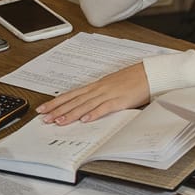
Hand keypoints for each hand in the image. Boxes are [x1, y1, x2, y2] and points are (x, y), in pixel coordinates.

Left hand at [35, 63, 149, 124]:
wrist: (150, 72)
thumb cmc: (134, 79)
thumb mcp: (113, 85)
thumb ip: (100, 94)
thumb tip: (89, 105)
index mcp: (97, 85)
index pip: (72, 94)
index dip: (57, 102)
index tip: (44, 108)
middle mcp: (99, 88)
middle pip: (74, 100)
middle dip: (58, 110)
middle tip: (44, 118)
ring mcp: (109, 94)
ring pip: (85, 105)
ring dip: (71, 113)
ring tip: (59, 121)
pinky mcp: (120, 100)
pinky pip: (105, 108)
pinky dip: (94, 114)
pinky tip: (85, 119)